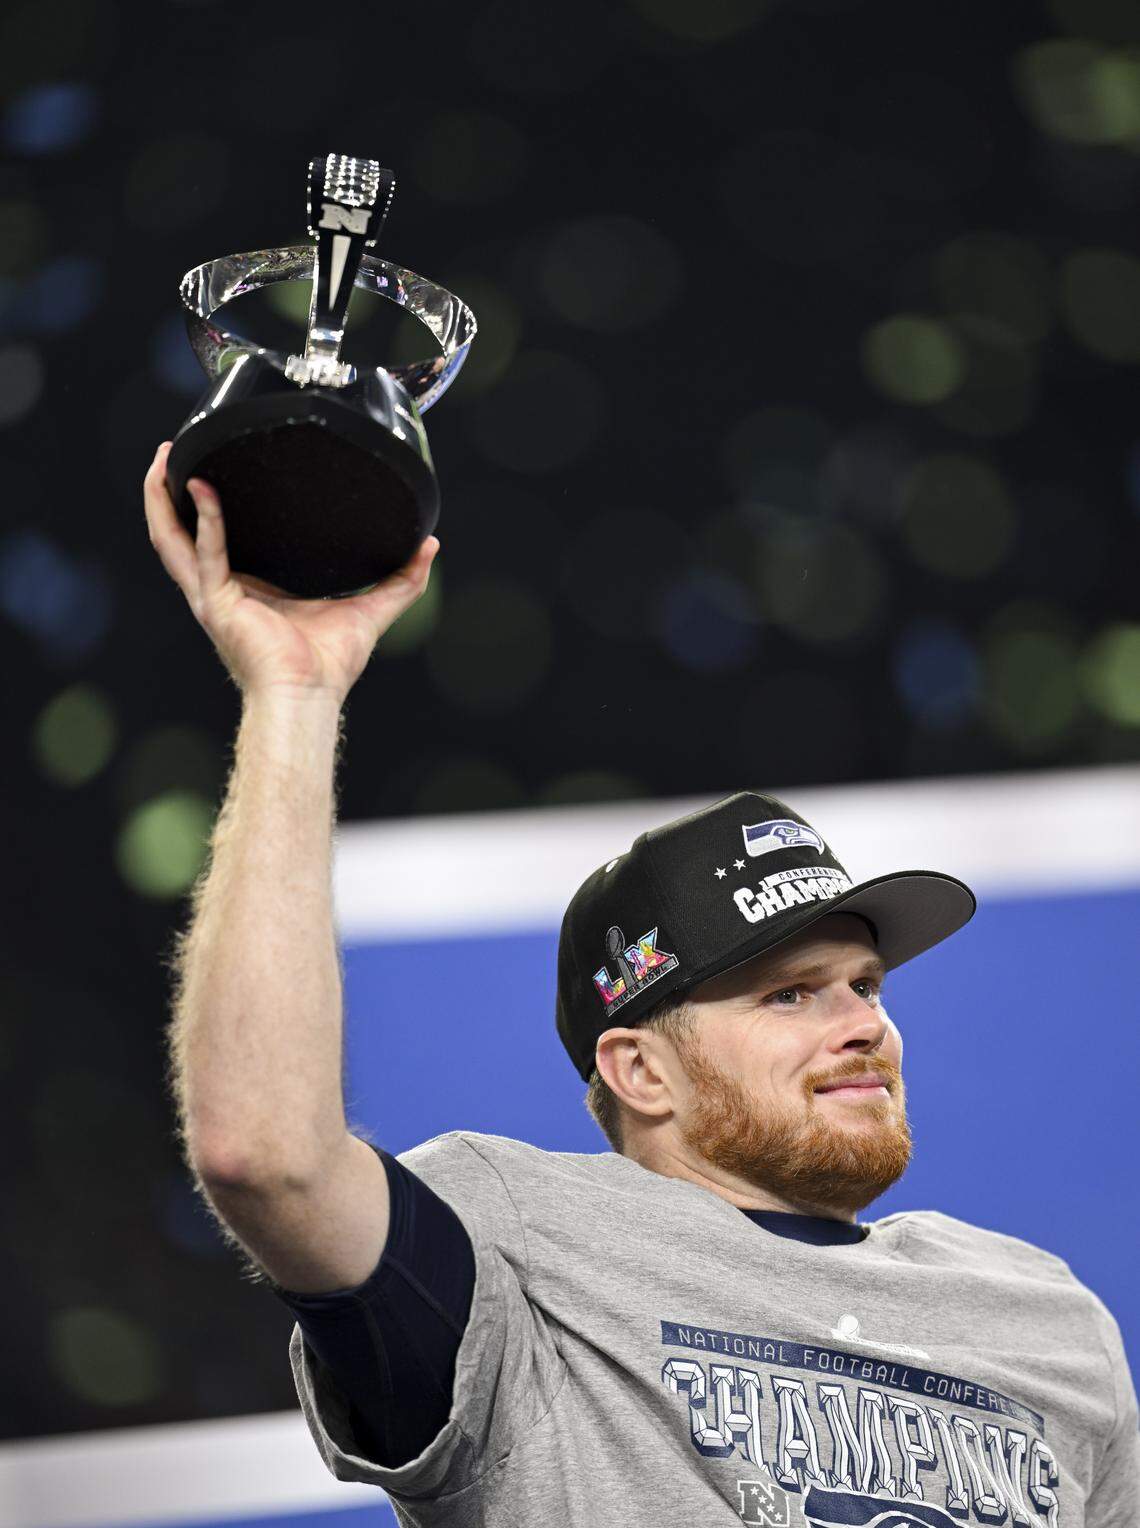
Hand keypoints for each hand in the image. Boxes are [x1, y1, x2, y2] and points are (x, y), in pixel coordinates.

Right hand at [143, 441, 437, 702]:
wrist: (310, 696)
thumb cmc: (328, 667)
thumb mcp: (371, 609)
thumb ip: (401, 579)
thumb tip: (430, 545)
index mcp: (248, 588)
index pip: (216, 540)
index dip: (206, 506)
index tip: (212, 467)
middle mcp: (222, 589)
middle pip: (179, 534)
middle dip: (167, 493)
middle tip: (169, 451)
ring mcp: (213, 596)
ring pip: (172, 540)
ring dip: (161, 500)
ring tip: (163, 458)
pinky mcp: (218, 603)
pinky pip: (207, 554)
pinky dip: (205, 520)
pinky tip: (203, 488)